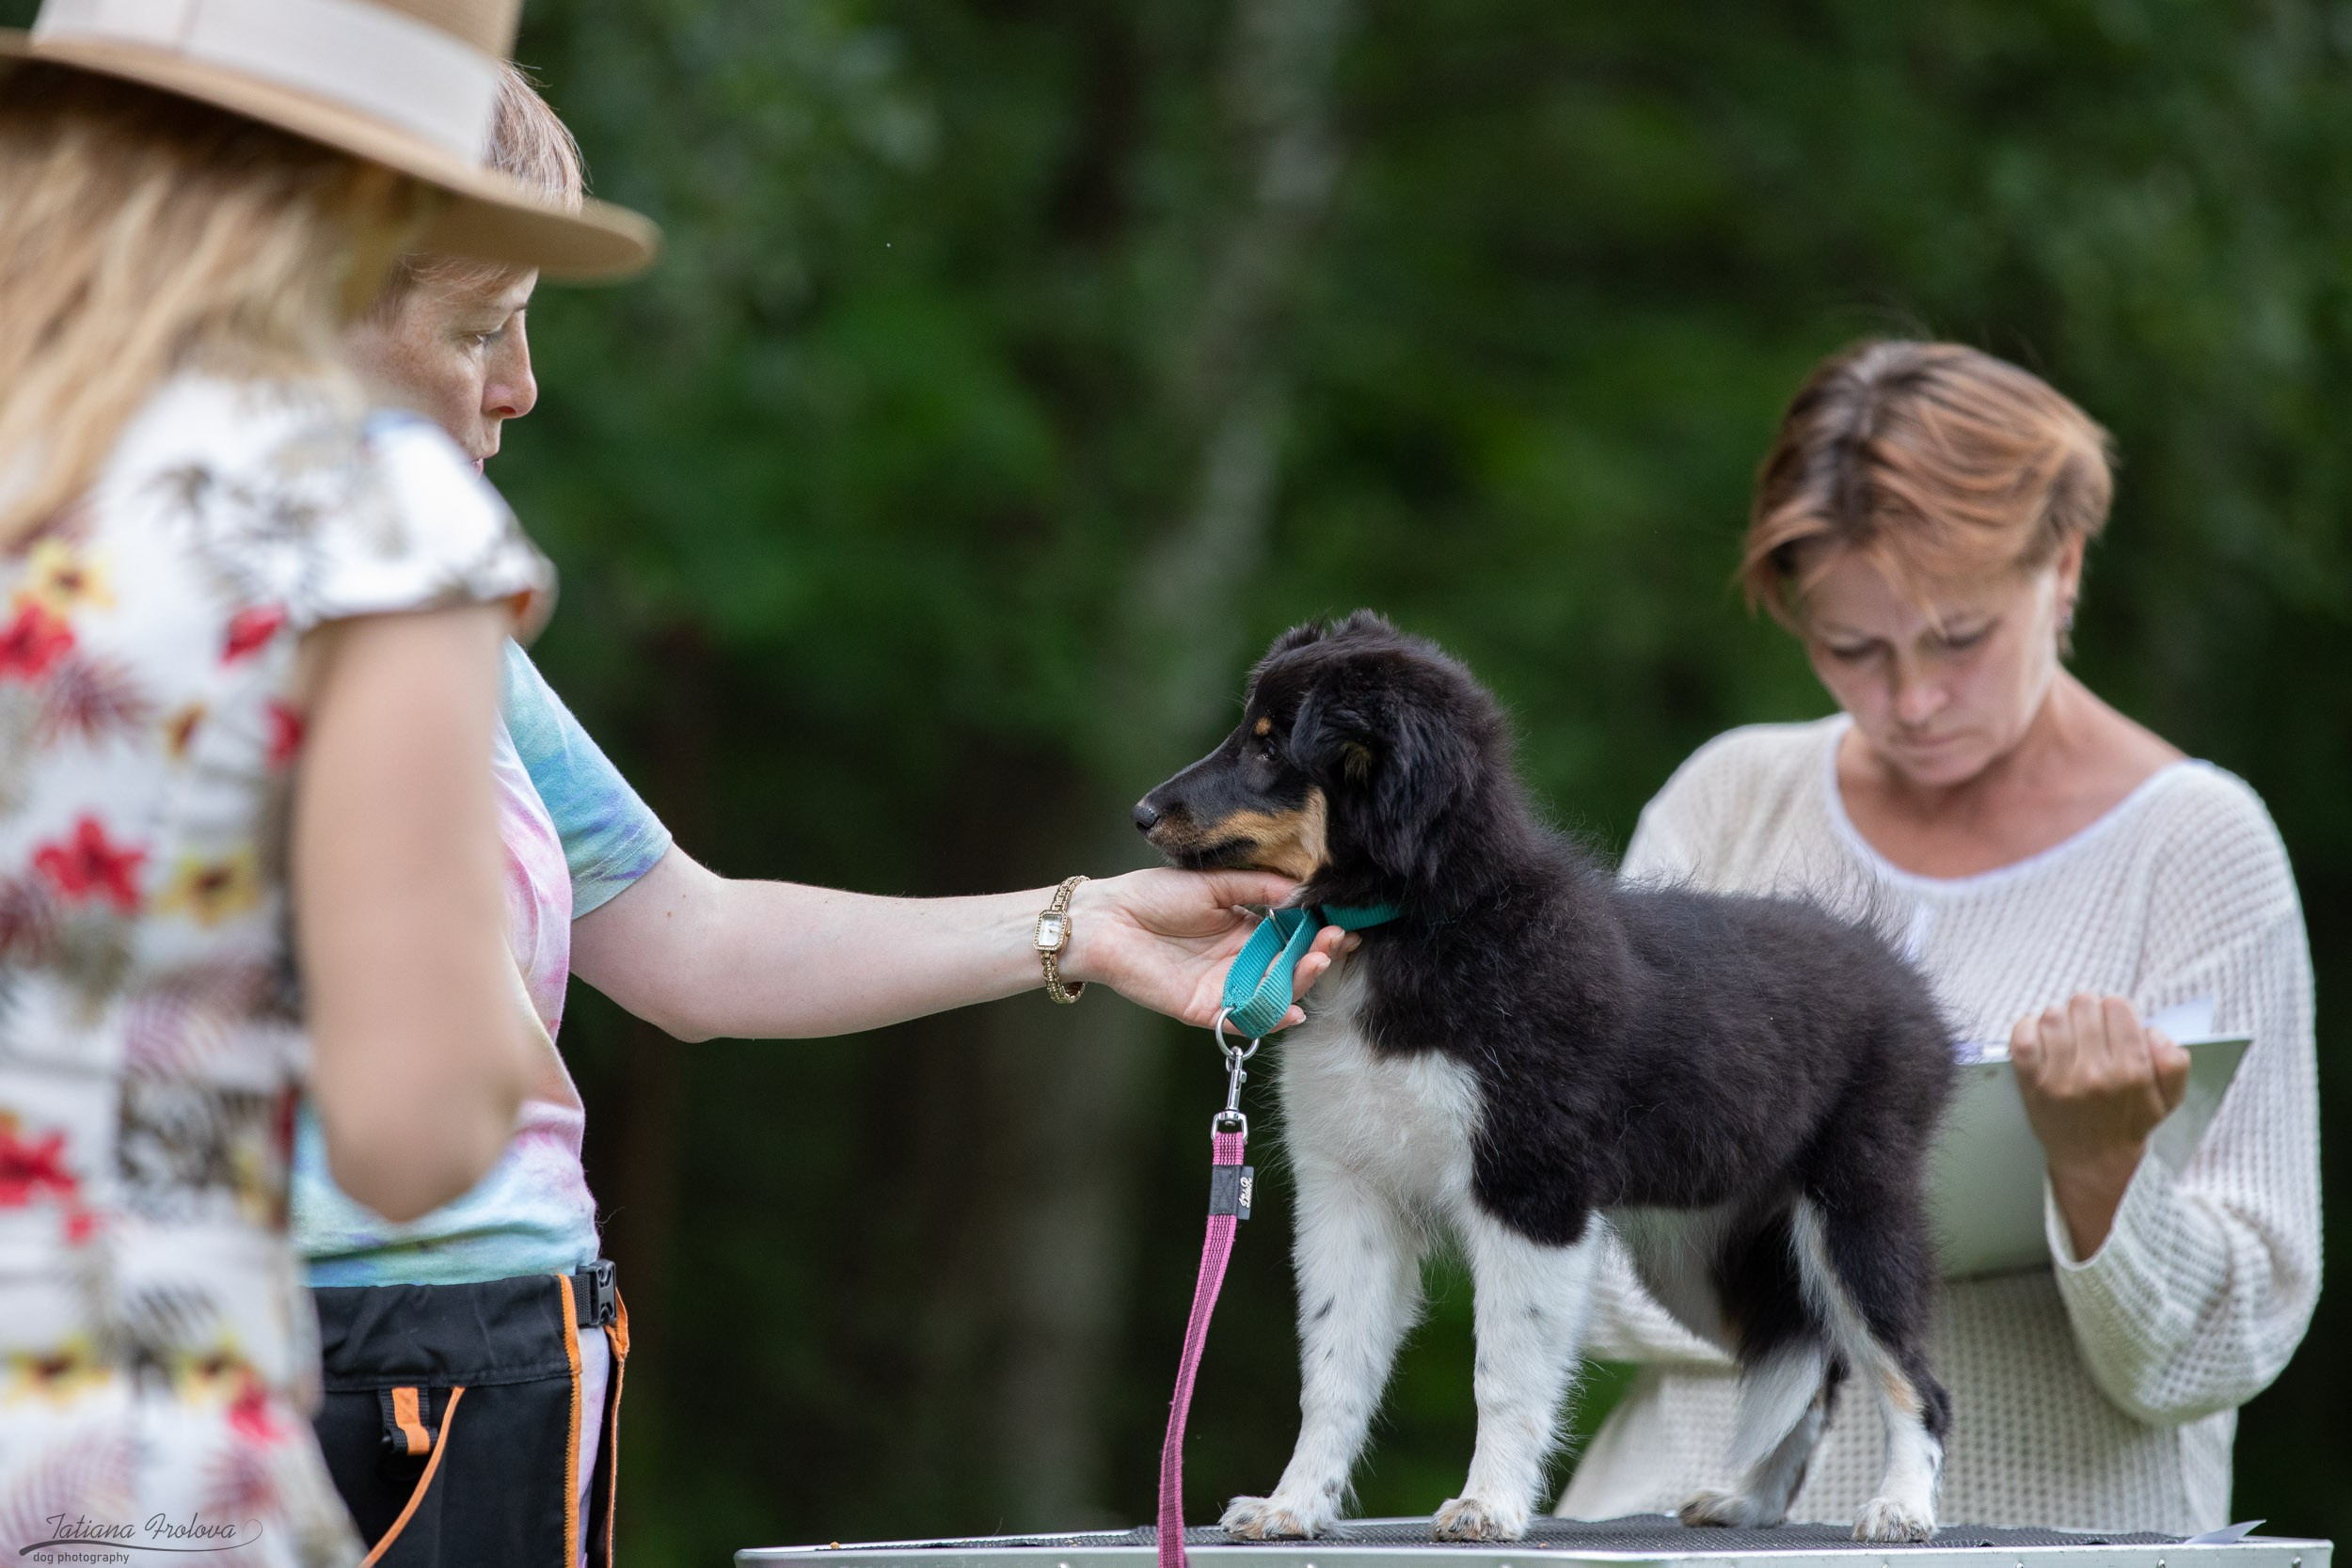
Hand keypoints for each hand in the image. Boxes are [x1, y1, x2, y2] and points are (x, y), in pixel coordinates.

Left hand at [1060, 868, 1358, 1031]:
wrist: (1107, 917)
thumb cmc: (1153, 893)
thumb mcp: (1215, 882)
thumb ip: (1259, 888)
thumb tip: (1304, 890)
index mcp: (1244, 928)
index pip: (1292, 936)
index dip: (1318, 932)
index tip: (1344, 924)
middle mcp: (1239, 960)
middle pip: (1289, 966)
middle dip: (1317, 955)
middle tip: (1336, 941)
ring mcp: (1223, 986)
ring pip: (1273, 993)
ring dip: (1300, 982)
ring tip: (1318, 961)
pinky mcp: (1204, 1008)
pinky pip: (1243, 1019)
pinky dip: (1269, 1019)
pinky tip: (1293, 1010)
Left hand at [2011, 993, 2190, 1258]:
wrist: (2094, 1163)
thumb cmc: (2129, 1125)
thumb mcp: (2168, 1100)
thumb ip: (2173, 1063)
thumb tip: (2153, 1032)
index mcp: (2132, 1071)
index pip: (2118, 1007)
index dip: (2116, 1011)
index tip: (2114, 1024)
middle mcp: (2095, 1072)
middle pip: (2084, 1005)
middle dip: (2089, 1012)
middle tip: (2090, 1028)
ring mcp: (2059, 1077)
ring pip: (2054, 1015)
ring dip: (2061, 1018)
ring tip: (2068, 1034)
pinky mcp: (2031, 1082)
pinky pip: (2022, 1036)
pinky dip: (2028, 1027)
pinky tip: (2041, 1036)